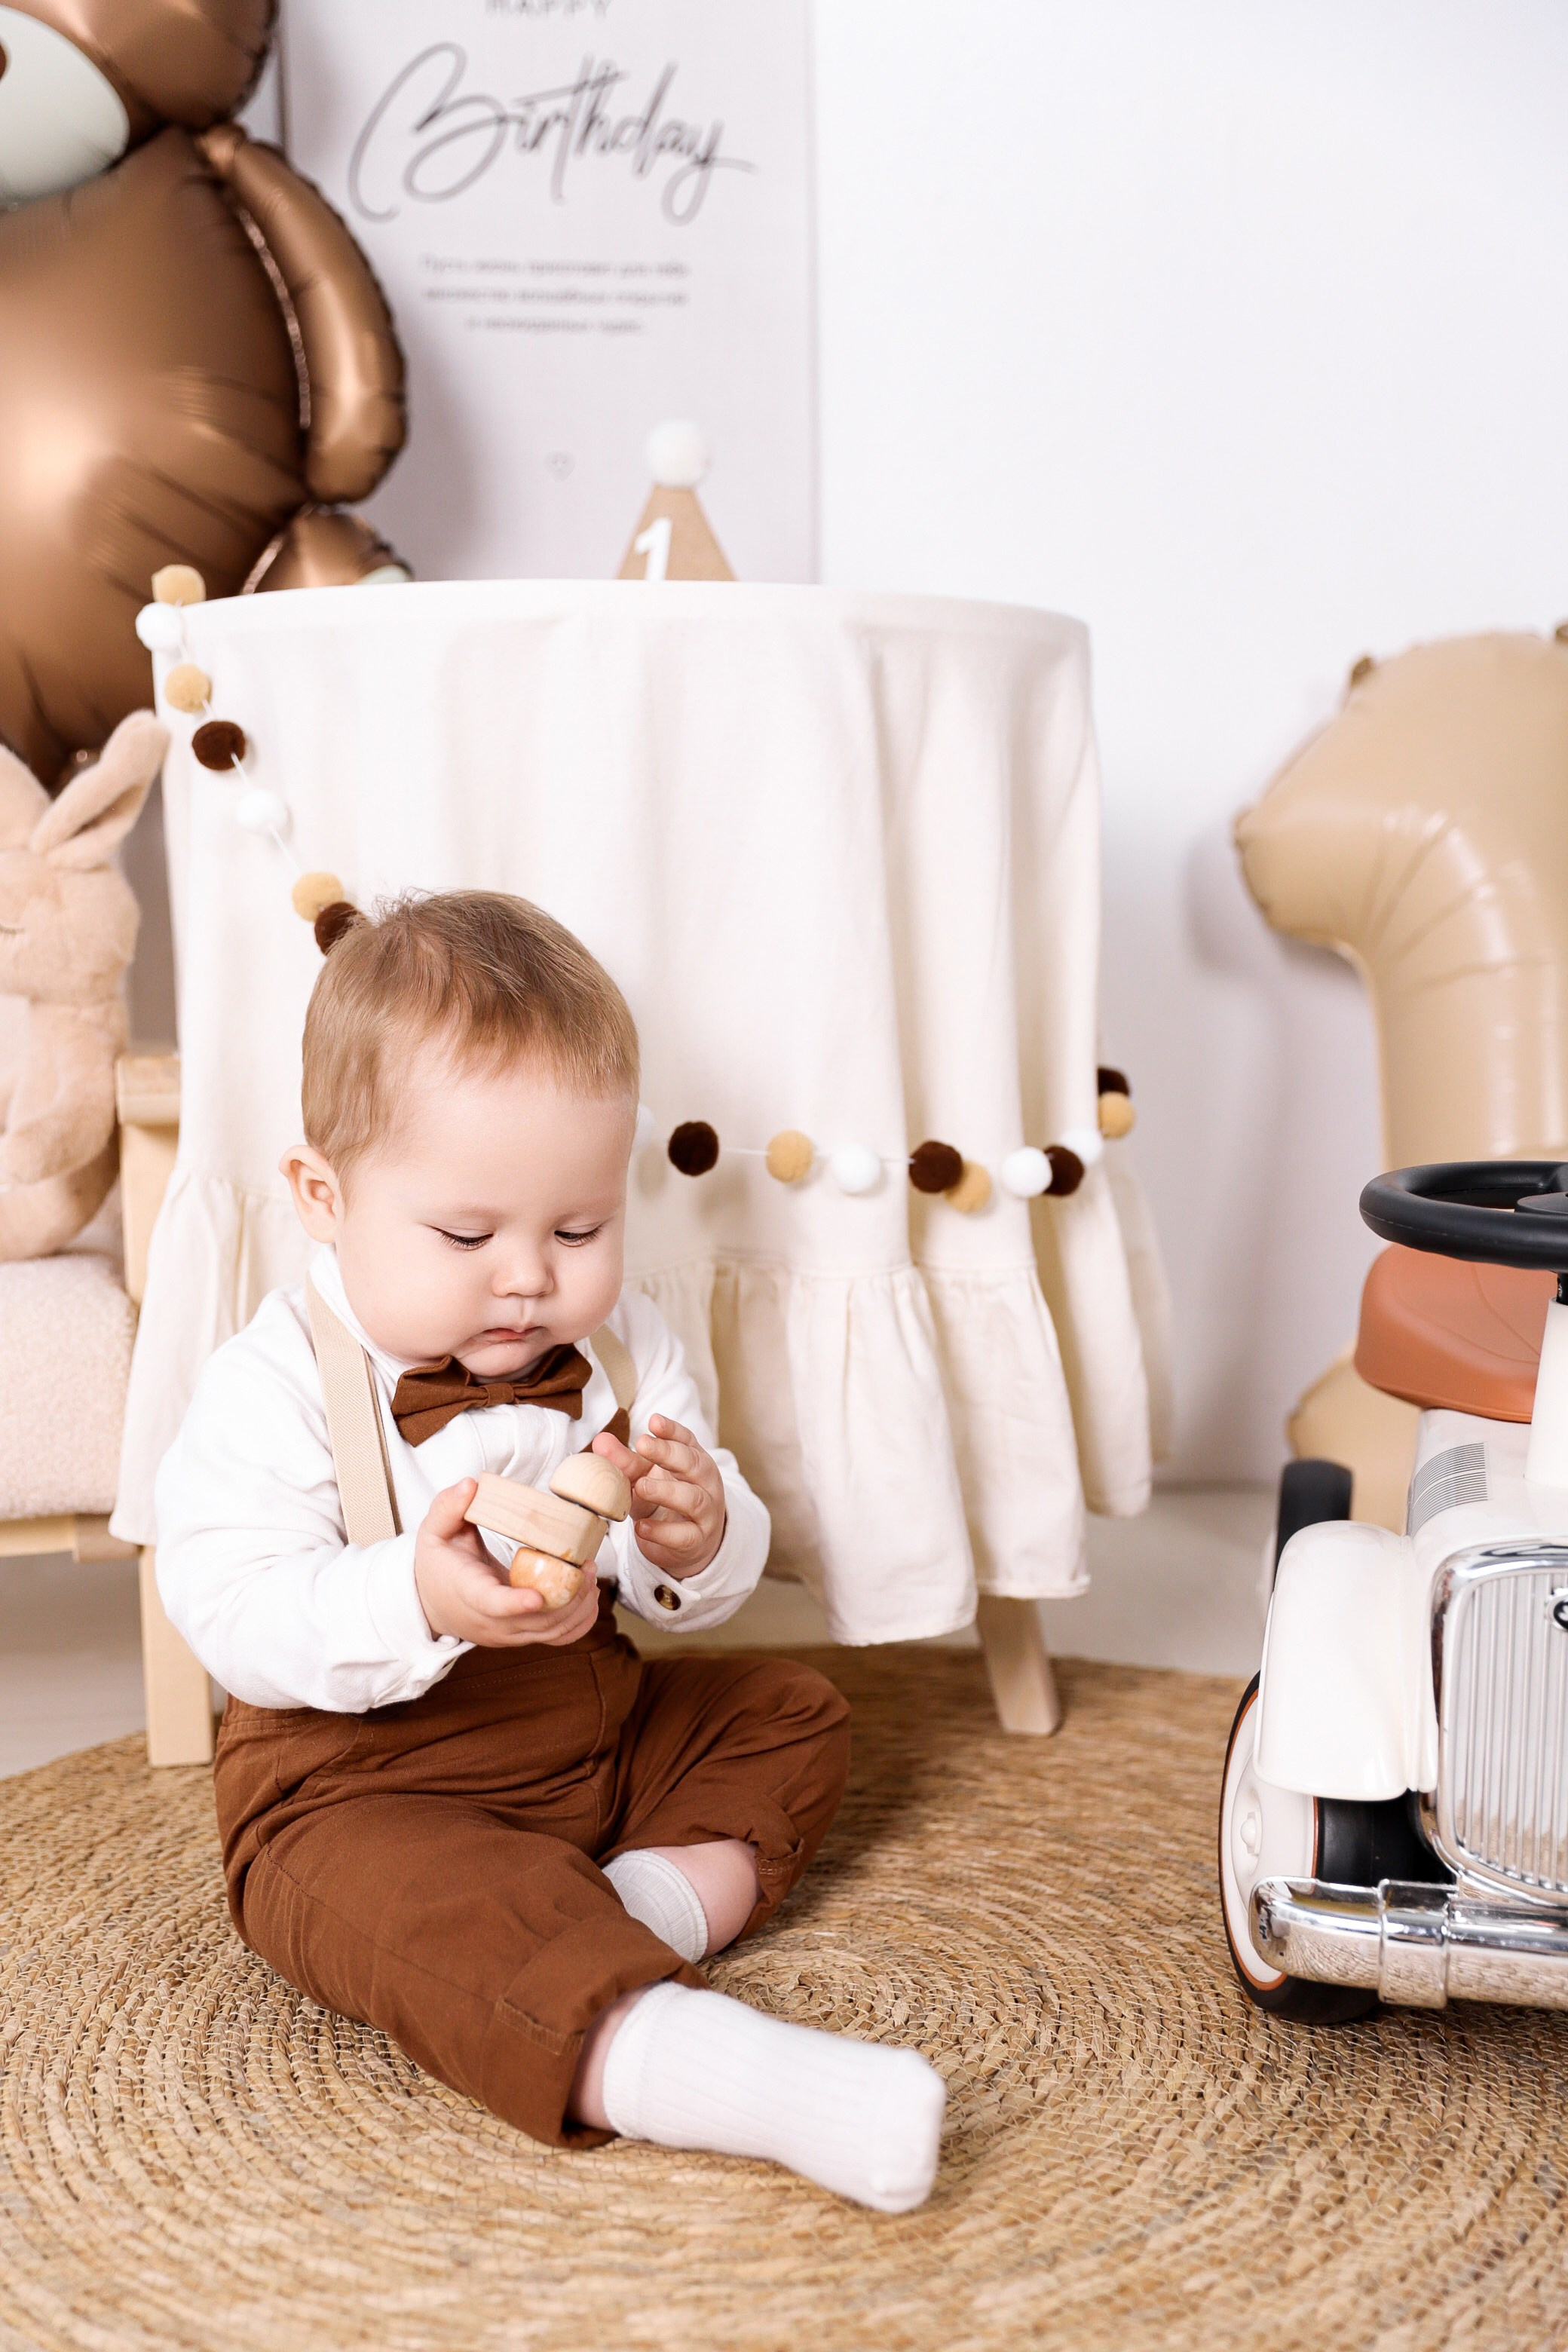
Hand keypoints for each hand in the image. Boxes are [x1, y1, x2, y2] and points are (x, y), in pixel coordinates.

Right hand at [413, 1479, 602, 1647]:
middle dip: (568, 1597)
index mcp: (469, 1593)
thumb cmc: (437, 1565)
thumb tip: (471, 1485)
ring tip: (592, 1574)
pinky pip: (557, 1637)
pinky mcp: (521, 1636)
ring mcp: (508, 1633)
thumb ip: (449, 1507)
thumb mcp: (433, 1532)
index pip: (493, 1604)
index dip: (515, 1604)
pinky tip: (591, 1597)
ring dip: (579, 1606)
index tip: (537, 1597)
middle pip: (536, 1621)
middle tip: (588, 1565)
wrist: (432, 1604)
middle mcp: (490, 1621)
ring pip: (552, 1632)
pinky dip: (579, 1622)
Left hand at [592, 1414, 726, 1579]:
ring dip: (666, 1491)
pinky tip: (641, 1527)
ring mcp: (705, 1512)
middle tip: (642, 1444)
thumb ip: (625, 1461)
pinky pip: (684, 1536)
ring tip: (641, 1486)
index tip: (653, 1421)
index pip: (687, 1441)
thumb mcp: (644, 1478)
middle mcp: (705, 1483)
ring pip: (693, 1499)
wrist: (689, 1544)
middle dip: (668, 1453)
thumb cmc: (665, 1502)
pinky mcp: (697, 1540)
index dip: (672, 1430)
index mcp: (694, 1461)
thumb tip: (601, 1440)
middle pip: (694, 1463)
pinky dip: (661, 1531)